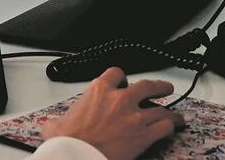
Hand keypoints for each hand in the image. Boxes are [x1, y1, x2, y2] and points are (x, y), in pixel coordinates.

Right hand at [42, 67, 184, 159]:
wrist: (78, 154)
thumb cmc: (68, 140)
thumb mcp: (56, 125)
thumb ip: (58, 120)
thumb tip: (50, 125)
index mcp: (98, 90)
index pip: (115, 73)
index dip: (121, 77)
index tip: (122, 82)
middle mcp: (120, 99)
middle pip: (147, 85)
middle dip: (158, 86)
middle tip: (163, 88)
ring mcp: (135, 116)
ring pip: (161, 107)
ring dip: (170, 110)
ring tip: (175, 113)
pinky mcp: (144, 134)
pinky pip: (165, 126)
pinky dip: (170, 126)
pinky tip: (173, 127)